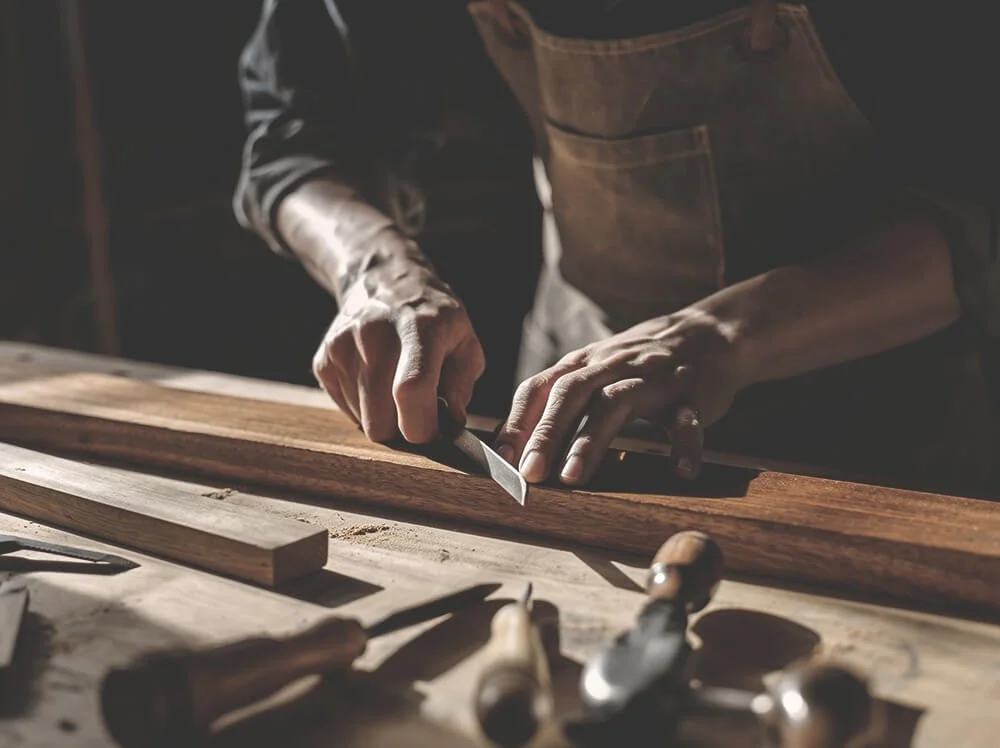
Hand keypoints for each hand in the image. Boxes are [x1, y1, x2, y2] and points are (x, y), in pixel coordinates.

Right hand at [312, 243, 484, 443]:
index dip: (423, 426)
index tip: (433, 432)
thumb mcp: (464, 341)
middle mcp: (375, 332)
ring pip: (363, 420)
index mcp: (420, 327)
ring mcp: (342, 345)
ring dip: (384, 416)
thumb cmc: (433, 319)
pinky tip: (377, 382)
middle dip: (403, 429)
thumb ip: (462, 384)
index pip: (411, 389)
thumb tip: (449, 423)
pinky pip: (346, 410)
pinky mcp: (323, 359)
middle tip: (417, 410)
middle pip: (380, 419)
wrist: (384, 281)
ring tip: (396, 386)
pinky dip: (364, 407)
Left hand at [494, 309, 751, 484]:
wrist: (710, 334)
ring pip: (617, 403)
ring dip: (590, 440)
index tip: (500, 459)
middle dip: (546, 432)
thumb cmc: (639, 364)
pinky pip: (689, 420)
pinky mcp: (694, 393)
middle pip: (571, 392)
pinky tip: (679, 471)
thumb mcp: (595, 372)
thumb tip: (511, 448)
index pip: (541, 387)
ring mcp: (654, 378)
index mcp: (585, 364)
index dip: (518, 421)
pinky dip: (685, 445)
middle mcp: (613, 366)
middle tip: (529, 473)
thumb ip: (558, 402)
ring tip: (572, 477)